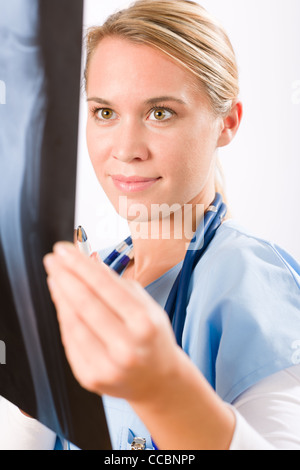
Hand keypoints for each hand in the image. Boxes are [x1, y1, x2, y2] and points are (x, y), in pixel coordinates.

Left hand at [43, 242, 180, 403]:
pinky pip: (70, 341)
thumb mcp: (148, 307)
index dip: (80, 265)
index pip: (104, 287)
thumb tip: (87, 263)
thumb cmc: (153, 338)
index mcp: (144, 325)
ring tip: (54, 276)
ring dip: (59, 295)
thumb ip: (119, 286)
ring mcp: (106, 366)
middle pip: (85, 303)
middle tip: (53, 259)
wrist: (157, 380)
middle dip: (65, 276)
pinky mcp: (90, 378)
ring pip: (73, 322)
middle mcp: (126, 348)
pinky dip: (64, 317)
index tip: (64, 250)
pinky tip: (61, 301)